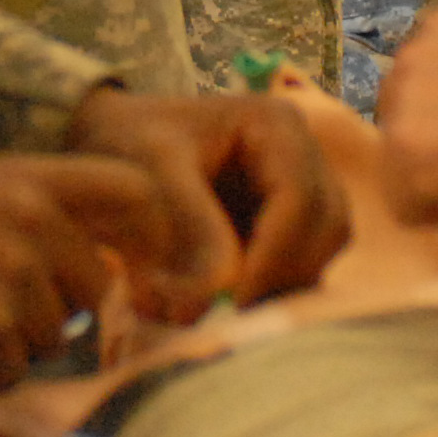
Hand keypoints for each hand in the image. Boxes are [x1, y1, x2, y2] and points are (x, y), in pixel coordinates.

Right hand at [0, 156, 176, 394]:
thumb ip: (33, 218)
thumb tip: (107, 267)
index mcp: (24, 176)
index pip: (132, 191)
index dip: (146, 235)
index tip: (135, 266)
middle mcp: (29, 213)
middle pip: (99, 286)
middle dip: (56, 311)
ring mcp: (12, 267)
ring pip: (56, 335)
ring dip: (12, 343)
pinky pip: (12, 369)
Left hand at [64, 86, 350, 316]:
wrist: (112, 137)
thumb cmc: (128, 140)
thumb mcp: (152, 173)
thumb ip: (190, 224)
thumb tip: (227, 287)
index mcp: (275, 124)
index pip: (300, 197)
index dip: (276, 254)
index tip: (238, 300)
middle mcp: (301, 151)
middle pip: (326, 224)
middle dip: (286, 272)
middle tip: (237, 312)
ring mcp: (300, 184)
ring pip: (321, 247)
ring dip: (285, 283)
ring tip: (233, 308)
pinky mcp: (286, 217)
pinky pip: (302, 259)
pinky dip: (275, 284)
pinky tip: (235, 299)